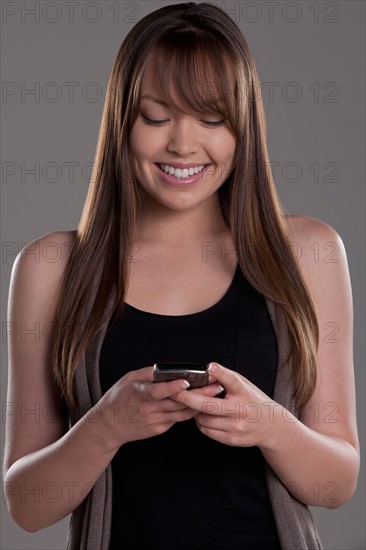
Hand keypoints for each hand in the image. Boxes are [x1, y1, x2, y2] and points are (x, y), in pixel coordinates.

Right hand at [91, 366, 224, 447]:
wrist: (108, 426)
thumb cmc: (118, 398)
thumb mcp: (128, 379)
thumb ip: (147, 373)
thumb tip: (165, 368)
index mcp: (140, 394)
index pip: (158, 392)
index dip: (173, 387)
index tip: (186, 382)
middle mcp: (149, 410)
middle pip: (178, 402)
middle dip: (199, 394)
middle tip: (216, 385)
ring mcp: (156, 421)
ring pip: (182, 412)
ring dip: (200, 403)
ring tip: (215, 391)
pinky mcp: (160, 429)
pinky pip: (178, 418)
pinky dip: (190, 410)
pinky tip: (203, 403)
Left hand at [170, 362, 274, 447]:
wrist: (271, 427)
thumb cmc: (252, 400)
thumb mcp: (244, 385)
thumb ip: (226, 378)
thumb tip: (206, 370)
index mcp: (244, 392)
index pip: (232, 381)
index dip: (220, 373)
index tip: (210, 367)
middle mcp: (241, 410)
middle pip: (208, 405)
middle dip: (187, 397)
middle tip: (174, 391)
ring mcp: (236, 427)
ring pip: (203, 419)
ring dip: (194, 411)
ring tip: (194, 404)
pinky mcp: (232, 440)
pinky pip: (207, 431)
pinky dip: (201, 422)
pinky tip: (203, 416)